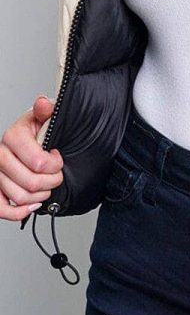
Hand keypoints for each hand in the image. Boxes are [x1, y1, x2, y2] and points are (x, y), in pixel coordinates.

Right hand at [0, 96, 63, 220]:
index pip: (39, 162)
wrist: (33, 139)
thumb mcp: (46, 117)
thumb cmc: (40, 130)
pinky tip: (34, 203)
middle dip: (52, 181)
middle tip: (57, 173)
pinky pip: (1, 209)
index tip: (58, 157)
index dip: (55, 164)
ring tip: (47, 183)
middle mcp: (0, 155)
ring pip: (20, 197)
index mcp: (13, 136)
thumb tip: (44, 103)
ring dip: (41, 194)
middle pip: (31, 182)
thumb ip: (47, 111)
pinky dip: (20, 212)